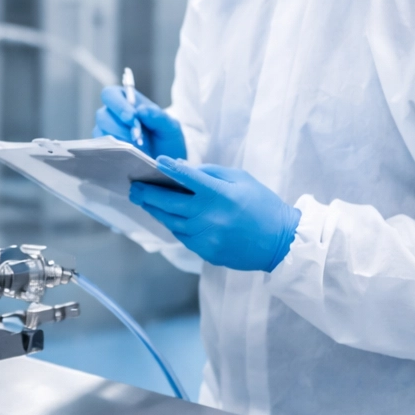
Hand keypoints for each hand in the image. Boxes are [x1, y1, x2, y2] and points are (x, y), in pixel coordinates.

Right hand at [93, 85, 185, 159]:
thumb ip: (157, 116)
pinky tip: (131, 154)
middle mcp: (112, 114)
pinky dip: (116, 150)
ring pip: (101, 131)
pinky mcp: (105, 148)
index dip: (118, 105)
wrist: (166, 162)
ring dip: (120, 139)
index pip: (110, 94)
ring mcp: (107, 131)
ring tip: (140, 147)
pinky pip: (102, 147)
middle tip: (137, 137)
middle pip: (102, 115)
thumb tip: (141, 110)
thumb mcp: (169, 126)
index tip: (132, 118)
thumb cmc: (166, 139)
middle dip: (120, 127)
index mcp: (126, 100)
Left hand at [129, 157, 299, 271]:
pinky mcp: (206, 251)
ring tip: (144, 201)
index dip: (169, 169)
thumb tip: (183, 169)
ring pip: (171, 221)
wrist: (281, 242)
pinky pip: (182, 236)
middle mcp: (209, 216)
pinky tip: (165, 217)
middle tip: (134, 188)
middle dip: (147, 194)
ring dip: (155, 211)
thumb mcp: (242, 179)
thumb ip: (211, 173)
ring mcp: (206, 236)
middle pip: (168, 203)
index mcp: (220, 194)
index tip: (155, 162)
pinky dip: (172, 225)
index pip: (187, 178)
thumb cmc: (262, 205)